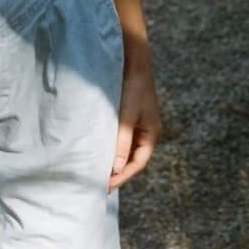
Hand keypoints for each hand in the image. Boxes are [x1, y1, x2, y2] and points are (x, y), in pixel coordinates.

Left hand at [110, 57, 161, 190]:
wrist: (133, 62)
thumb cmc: (132, 89)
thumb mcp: (126, 117)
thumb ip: (121, 142)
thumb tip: (116, 169)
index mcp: (152, 135)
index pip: (138, 164)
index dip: (122, 176)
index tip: (106, 186)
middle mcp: (146, 133)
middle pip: (132, 160)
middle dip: (117, 172)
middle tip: (98, 184)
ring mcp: (137, 126)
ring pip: (125, 150)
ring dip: (113, 161)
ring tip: (96, 171)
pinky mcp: (128, 118)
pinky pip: (120, 139)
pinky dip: (111, 148)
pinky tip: (98, 151)